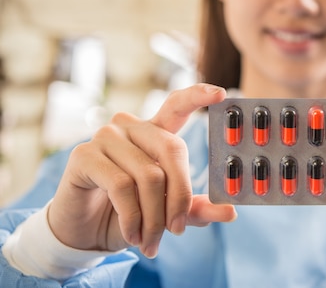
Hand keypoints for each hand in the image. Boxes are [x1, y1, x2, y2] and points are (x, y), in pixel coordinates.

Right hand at [48, 84, 236, 257]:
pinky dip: (132, 217)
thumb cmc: (128, 214)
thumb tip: (231, 212)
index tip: (221, 94)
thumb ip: (194, 208)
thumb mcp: (166, 212)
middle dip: (180, 197)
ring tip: (151, 242)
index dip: (198, 96)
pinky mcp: (84, 155)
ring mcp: (106, 136)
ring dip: (154, 218)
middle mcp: (131, 126)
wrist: (83, 233)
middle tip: (177, 230)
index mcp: (155, 132)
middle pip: (172, 149)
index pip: (177, 105)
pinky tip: (131, 234)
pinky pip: (122, 186)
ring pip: (149, 175)